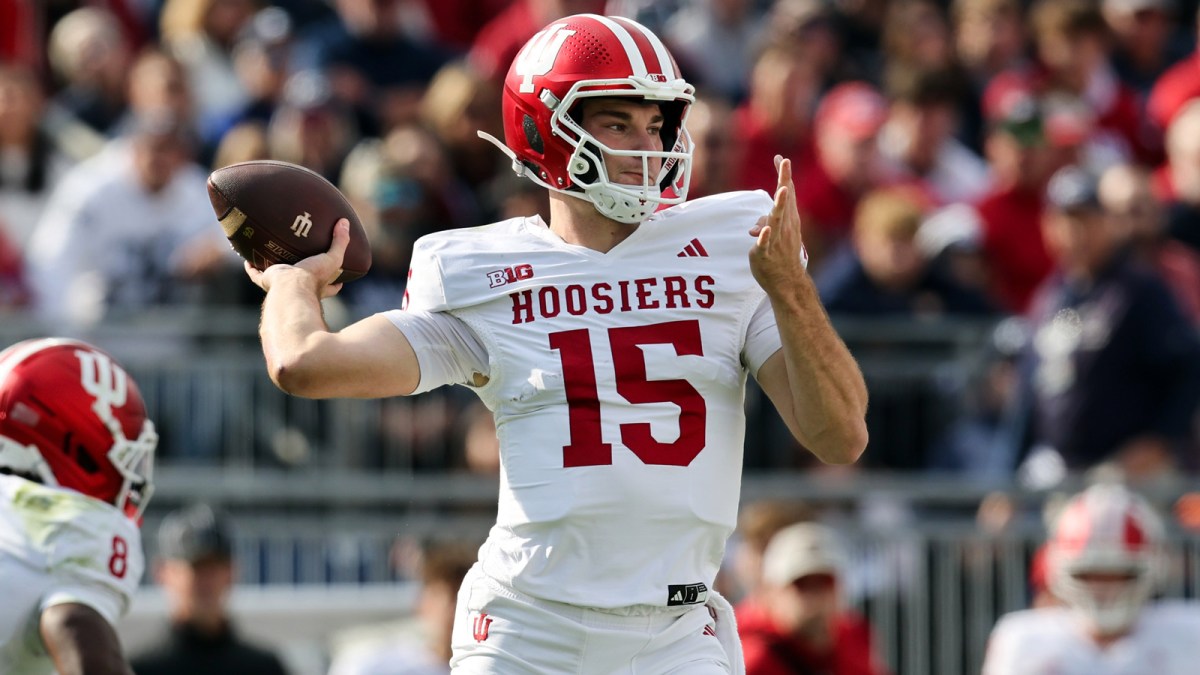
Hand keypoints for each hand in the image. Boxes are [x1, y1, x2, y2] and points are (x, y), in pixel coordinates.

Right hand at [244, 218, 348, 297]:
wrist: (291, 287)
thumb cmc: (313, 276)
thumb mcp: (333, 258)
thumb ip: (341, 242)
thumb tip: (345, 222)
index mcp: (318, 286)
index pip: (331, 287)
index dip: (335, 282)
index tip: (338, 277)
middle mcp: (300, 287)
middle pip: (303, 282)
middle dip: (302, 272)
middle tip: (301, 258)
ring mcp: (283, 285)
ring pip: (278, 277)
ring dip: (274, 267)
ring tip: (272, 253)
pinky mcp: (267, 281)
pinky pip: (256, 274)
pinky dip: (251, 266)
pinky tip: (247, 257)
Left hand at [749, 155, 805, 292]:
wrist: (788, 281)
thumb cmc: (781, 255)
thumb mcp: (775, 235)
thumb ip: (766, 223)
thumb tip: (755, 226)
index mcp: (789, 220)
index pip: (787, 194)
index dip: (784, 176)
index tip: (780, 158)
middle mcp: (785, 226)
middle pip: (785, 200)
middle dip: (784, 180)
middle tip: (785, 162)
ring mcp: (777, 239)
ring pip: (777, 219)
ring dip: (779, 204)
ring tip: (782, 189)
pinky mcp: (766, 253)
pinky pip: (766, 243)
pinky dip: (765, 235)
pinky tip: (764, 229)